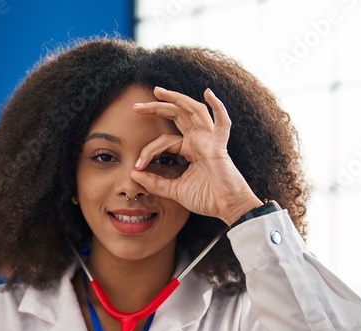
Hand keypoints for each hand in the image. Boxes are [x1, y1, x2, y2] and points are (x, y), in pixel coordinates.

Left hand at [130, 86, 262, 225]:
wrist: (227, 208)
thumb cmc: (206, 198)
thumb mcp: (174, 190)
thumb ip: (155, 183)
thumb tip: (133, 174)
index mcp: (189, 149)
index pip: (164, 141)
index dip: (148, 151)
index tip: (137, 166)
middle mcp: (198, 140)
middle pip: (176, 115)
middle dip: (156, 108)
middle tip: (135, 106)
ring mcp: (209, 140)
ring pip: (193, 111)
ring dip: (176, 99)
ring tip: (158, 92)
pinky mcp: (219, 146)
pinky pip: (221, 124)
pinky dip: (218, 107)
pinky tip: (208, 93)